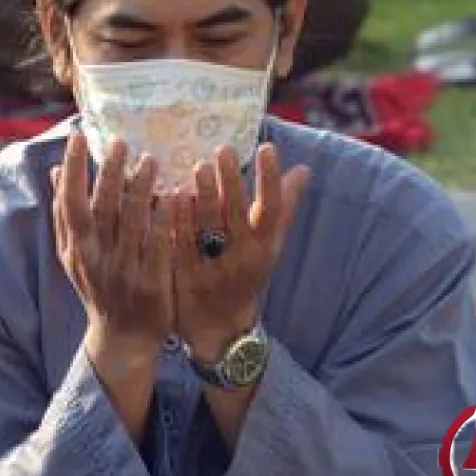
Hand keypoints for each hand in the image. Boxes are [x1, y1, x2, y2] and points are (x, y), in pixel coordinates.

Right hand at [52, 132, 172, 359]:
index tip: (76, 138)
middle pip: (101, 208)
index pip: (69, 202)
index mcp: (76, 247)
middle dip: (109, 173)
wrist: (122, 337)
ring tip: (151, 160)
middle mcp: (96, 257)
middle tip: (120, 142)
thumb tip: (54, 171)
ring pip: (131, 223)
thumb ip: (64, 215)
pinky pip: (158, 245)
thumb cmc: (99, 286)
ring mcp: (123, 270)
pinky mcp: (151, 283)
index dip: (71, 169)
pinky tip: (174, 196)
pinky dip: (165, 220)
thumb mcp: (74, 255)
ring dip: (140, 189)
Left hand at [173, 144, 307, 358]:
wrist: (220, 326)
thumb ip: (283, 207)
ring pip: (208, 228)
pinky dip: (179, 221)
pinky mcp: (187, 277)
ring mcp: (214, 268)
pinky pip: (182, 245)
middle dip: (230, 182)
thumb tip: (302, 169)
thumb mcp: (269, 245)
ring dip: (203, 197)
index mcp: (264, 246)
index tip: (266, 148)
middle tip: (221, 150)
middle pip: (237, 215)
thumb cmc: (246, 274)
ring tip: (197, 167)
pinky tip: (173, 196)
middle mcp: (243, 257)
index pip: (273, 208)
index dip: (270, 178)